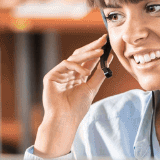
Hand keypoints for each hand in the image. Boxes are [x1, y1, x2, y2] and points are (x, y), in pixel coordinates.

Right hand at [33, 34, 112, 157]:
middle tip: (103, 39)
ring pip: (74, 58)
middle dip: (92, 47)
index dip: (96, 51)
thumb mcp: (91, 89)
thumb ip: (99, 74)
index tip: (106, 43)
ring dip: (88, 53)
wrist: (65, 120)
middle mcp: (68, 74)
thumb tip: (109, 59)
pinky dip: (77, 66)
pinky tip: (85, 72)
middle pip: (80, 56)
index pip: (88, 61)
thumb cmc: (77, 108)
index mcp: (77, 77)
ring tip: (100, 51)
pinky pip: (65, 64)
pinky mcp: (51, 76)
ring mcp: (59, 74)